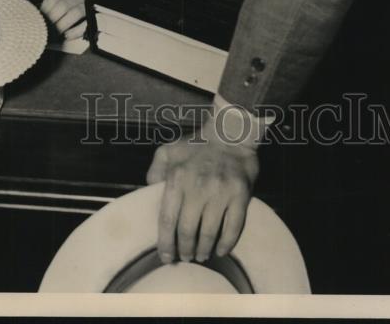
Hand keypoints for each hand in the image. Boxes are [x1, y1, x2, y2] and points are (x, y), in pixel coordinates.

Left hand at [40, 0, 139, 37]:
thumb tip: (47, 12)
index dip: (44, 11)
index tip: (40, 20)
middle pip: (61, 7)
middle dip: (52, 21)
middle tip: (48, 29)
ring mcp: (91, 0)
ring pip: (72, 13)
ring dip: (62, 26)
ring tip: (57, 33)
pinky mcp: (99, 9)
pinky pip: (86, 22)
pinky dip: (75, 31)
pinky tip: (69, 34)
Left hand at [146, 130, 258, 263]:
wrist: (231, 132)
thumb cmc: (197, 144)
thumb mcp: (169, 151)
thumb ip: (155, 171)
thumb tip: (149, 193)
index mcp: (177, 177)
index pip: (167, 220)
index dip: (165, 243)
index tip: (166, 257)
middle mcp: (197, 186)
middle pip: (187, 231)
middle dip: (184, 250)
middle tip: (185, 257)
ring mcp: (221, 192)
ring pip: (209, 233)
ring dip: (204, 250)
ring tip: (201, 255)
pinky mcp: (240, 195)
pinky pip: (233, 227)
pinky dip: (226, 244)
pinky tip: (220, 250)